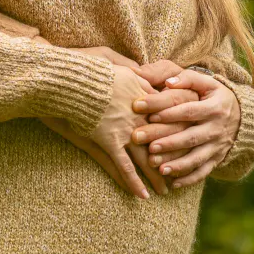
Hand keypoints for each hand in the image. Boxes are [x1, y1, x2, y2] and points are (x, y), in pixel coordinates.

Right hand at [41, 46, 168, 197]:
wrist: (69, 77)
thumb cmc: (85, 64)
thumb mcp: (111, 57)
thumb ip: (128, 65)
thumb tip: (139, 68)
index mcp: (141, 92)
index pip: (166, 113)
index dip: (176, 127)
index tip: (184, 138)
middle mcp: (138, 113)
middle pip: (162, 138)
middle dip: (172, 156)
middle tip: (180, 170)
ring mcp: (125, 128)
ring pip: (147, 156)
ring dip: (157, 174)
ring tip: (166, 189)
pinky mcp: (108, 140)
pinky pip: (124, 166)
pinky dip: (133, 182)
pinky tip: (142, 196)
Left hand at [130, 63, 240, 187]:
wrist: (242, 116)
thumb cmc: (213, 95)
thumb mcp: (206, 82)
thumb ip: (187, 78)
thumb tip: (168, 82)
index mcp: (214, 107)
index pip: (188, 109)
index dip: (166, 111)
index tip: (141, 108)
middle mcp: (217, 128)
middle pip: (190, 136)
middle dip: (166, 140)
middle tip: (140, 139)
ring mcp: (217, 146)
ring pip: (196, 157)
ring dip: (177, 164)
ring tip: (157, 168)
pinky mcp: (216, 159)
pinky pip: (203, 172)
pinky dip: (189, 179)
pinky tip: (172, 184)